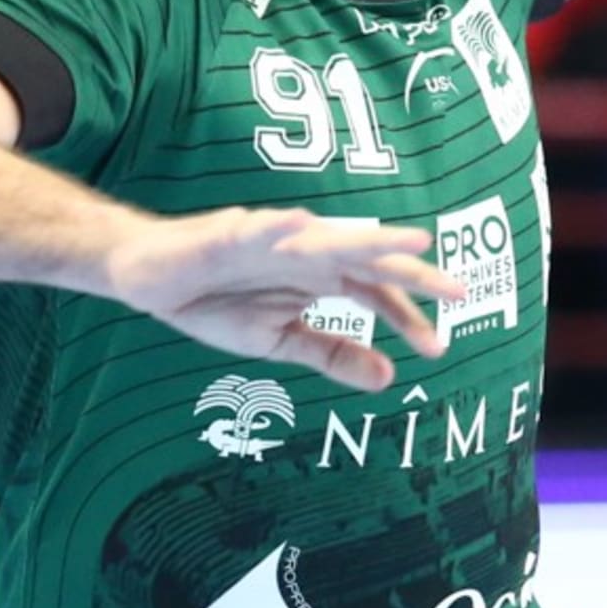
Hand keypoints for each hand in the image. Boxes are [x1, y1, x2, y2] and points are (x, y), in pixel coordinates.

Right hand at [101, 208, 462, 393]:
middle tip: (457, 290)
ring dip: (366, 239)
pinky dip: (277, 228)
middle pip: (366, 259)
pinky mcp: (227, 234)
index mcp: (317, 278)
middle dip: (410, 271)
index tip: (438, 348)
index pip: (374, 292)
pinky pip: (255, 230)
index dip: (407, 318)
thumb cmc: (215, 300)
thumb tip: (388, 380)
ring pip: (326, 237)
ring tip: (407, 240)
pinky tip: (302, 228)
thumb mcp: (278, 340)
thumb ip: (331, 354)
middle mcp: (303, 253)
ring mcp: (269, 240)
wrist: (149, 276)